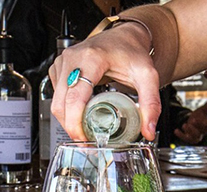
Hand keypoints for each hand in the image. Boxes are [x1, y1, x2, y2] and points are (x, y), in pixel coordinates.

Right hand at [50, 24, 160, 141]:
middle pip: (60, 103)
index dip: (75, 123)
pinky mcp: (59, 68)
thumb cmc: (132, 52)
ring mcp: (63, 63)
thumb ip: (151, 103)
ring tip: (85, 129)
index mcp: (90, 59)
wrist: (124, 37)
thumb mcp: (147, 76)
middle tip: (88, 140)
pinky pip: (56, 96)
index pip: (74, 97)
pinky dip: (66, 109)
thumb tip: (149, 130)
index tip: (84, 138)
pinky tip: (81, 114)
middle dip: (71, 126)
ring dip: (67, 120)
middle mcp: (72, 59)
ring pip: (55, 102)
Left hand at [173, 107, 206, 144]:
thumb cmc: (200, 116)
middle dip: (197, 126)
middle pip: (201, 131)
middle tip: (192, 120)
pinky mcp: (189, 138)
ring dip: (189, 131)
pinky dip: (180, 135)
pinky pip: (185, 138)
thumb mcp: (203, 109)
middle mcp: (203, 131)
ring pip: (194, 136)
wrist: (193, 122)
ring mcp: (196, 136)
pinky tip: (176, 130)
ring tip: (184, 125)